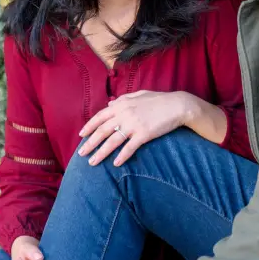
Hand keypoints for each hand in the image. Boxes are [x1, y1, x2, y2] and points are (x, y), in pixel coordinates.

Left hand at [78, 90, 195, 166]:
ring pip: (112, 141)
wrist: (177, 105)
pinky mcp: (144, 134)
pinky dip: (122, 156)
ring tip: (92, 163)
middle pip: (102, 131)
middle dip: (90, 143)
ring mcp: (133, 125)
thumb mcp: (138, 95)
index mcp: (121, 104)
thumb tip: (109, 105)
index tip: (81, 136)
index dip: (89, 127)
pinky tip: (115, 164)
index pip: (100, 117)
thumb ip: (122, 100)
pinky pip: (129, 148)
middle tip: (81, 154)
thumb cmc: (158, 100)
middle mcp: (124, 114)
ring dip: (101, 153)